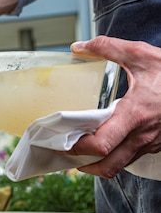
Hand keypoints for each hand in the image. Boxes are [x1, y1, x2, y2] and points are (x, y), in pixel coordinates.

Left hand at [69, 36, 160, 177]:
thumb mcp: (141, 55)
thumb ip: (109, 48)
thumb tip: (79, 47)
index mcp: (135, 115)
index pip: (101, 144)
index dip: (78, 148)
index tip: (62, 142)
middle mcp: (143, 134)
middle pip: (107, 165)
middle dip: (83, 163)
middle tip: (66, 152)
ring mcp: (151, 142)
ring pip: (119, 165)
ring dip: (98, 163)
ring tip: (81, 152)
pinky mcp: (157, 144)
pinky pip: (131, 157)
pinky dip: (114, 156)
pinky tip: (105, 143)